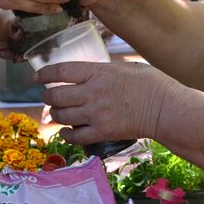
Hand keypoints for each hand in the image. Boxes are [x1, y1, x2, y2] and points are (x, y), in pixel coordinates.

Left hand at [38, 61, 177, 143]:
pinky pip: (75, 136)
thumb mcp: (124, 67)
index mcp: (97, 72)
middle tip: (47, 96)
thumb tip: (90, 75)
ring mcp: (96, 114)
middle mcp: (92, 93)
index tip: (37, 76)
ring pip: (62, 115)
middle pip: (56, 95)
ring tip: (56, 112)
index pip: (60, 71)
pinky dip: (66, 134)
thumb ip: (103, 72)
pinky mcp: (102, 132)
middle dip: (47, 96)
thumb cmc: (152, 84)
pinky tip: (66, 131)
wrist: (166, 109)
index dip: (44, 73)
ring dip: (55, 114)